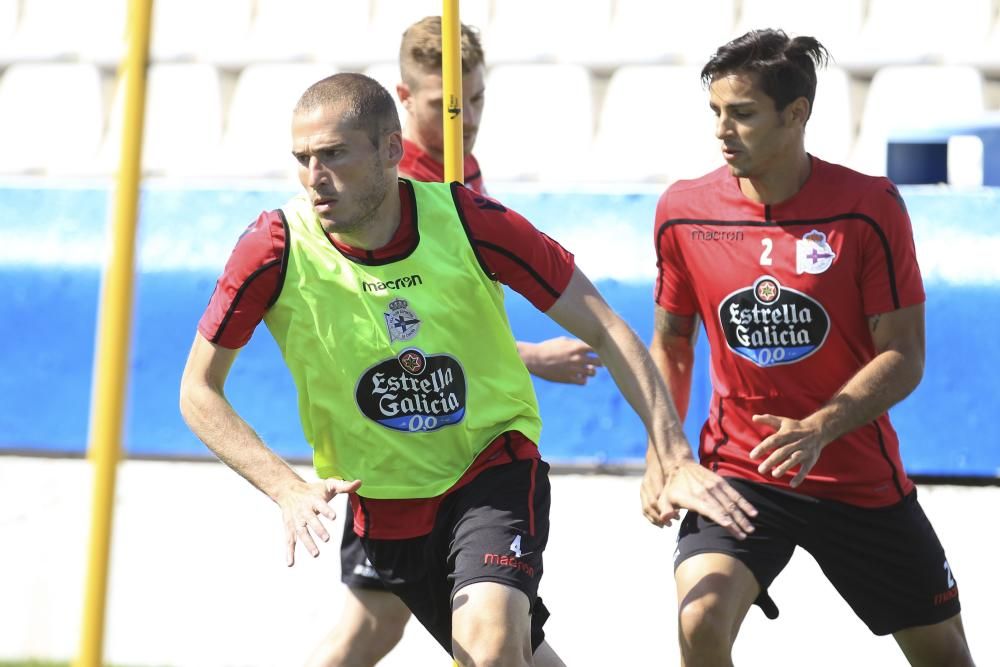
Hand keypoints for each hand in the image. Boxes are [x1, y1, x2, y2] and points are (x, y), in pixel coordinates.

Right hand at [277, 478, 360, 565]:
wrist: (288, 490)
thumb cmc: (313, 490)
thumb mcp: (328, 485)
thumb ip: (344, 486)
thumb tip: (360, 482)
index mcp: (313, 500)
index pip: (321, 505)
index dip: (327, 510)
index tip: (334, 516)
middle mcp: (304, 511)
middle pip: (311, 520)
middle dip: (318, 529)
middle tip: (327, 539)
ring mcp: (296, 520)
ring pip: (301, 532)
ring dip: (307, 543)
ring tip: (316, 554)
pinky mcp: (290, 528)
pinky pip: (289, 541)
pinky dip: (289, 552)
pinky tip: (290, 564)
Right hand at [519, 336, 601, 384]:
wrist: (535, 359)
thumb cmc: (548, 347)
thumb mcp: (562, 341)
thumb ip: (576, 343)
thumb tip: (585, 345)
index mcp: (577, 347)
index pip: (598, 349)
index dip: (600, 350)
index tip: (597, 351)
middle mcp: (578, 358)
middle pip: (599, 362)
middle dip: (599, 362)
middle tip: (594, 361)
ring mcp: (574, 369)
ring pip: (593, 373)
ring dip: (591, 371)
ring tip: (586, 369)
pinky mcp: (569, 379)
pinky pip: (584, 382)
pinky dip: (583, 379)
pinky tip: (579, 376)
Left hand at [642, 458, 756, 539]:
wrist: (678, 465)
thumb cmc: (672, 487)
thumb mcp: (664, 498)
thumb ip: (665, 510)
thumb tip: (666, 519)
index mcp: (695, 498)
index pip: (711, 510)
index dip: (721, 518)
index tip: (732, 528)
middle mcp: (707, 492)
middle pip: (724, 509)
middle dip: (736, 522)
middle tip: (746, 535)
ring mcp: (715, 486)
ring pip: (732, 503)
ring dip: (743, 515)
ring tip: (751, 528)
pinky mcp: (720, 482)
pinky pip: (735, 493)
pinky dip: (744, 503)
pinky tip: (753, 512)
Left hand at [750, 414, 828, 487]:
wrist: (819, 430)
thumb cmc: (795, 427)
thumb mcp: (783, 421)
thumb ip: (768, 419)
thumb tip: (754, 417)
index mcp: (787, 433)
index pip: (773, 440)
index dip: (763, 448)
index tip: (752, 456)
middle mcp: (796, 442)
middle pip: (782, 452)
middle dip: (771, 461)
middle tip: (760, 470)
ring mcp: (804, 451)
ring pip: (794, 459)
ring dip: (785, 467)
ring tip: (774, 475)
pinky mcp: (811, 459)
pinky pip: (806, 469)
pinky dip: (800, 477)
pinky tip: (792, 484)